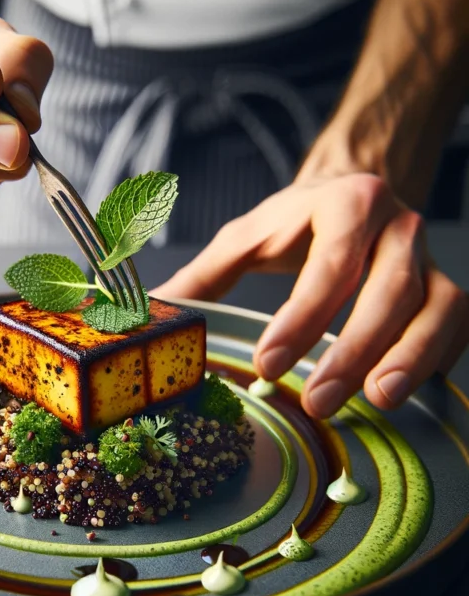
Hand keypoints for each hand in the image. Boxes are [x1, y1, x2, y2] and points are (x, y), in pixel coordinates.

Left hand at [153, 174, 468, 417]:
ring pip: (435, 308)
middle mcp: (396, 225)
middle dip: (354, 351)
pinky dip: (437, 358)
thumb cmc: (294, 223)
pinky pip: (457, 323)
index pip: (330, 263)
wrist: (351, 194)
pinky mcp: (445, 285)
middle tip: (318, 401)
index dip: (303, 318)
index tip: (269, 364)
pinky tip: (406, 389)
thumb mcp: (245, 237)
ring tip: (377, 401)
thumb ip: (205, 275)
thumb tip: (157, 315)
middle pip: (388, 290)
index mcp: (344, 204)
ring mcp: (428, 256)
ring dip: (408, 359)